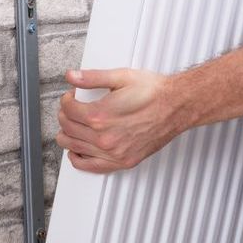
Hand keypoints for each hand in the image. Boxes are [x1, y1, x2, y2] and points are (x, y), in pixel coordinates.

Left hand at [56, 68, 183, 173]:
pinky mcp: (122, 161)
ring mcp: (113, 152)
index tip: (72, 97)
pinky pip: (90, 166)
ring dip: (68, 134)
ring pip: (74, 147)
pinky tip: (77, 151)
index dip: (67, 100)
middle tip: (72, 108)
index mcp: (101, 115)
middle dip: (65, 115)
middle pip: (68, 128)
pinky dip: (78, 159)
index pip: (68, 110)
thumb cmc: (155, 92)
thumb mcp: (122, 77)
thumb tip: (73, 76)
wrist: (177, 106)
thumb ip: (93, 77)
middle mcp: (105, 137)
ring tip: (73, 126)